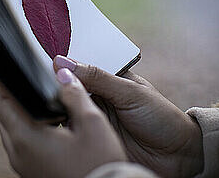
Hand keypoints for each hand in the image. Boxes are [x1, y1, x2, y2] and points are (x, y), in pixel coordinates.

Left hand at [0, 68, 126, 177]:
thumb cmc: (99, 164)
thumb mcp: (92, 122)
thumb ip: (74, 94)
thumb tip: (63, 73)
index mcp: (26, 137)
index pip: (1, 101)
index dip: (8, 82)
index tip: (21, 73)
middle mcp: (17, 153)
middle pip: (5, 116)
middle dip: (19, 98)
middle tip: (40, 88)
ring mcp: (23, 166)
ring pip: (14, 133)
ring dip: (26, 118)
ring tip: (52, 109)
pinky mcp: (32, 174)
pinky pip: (23, 148)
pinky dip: (32, 135)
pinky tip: (56, 131)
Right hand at [53, 56, 202, 177]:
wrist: (177, 156)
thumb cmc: (160, 118)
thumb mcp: (130, 92)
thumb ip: (98, 77)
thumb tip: (63, 62)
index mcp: (107, 78)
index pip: (78, 67)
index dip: (60, 65)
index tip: (43, 63)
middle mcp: (96, 96)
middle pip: (67, 87)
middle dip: (54, 85)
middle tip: (41, 84)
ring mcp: (91, 117)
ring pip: (64, 108)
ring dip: (54, 106)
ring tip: (44, 101)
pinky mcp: (88, 138)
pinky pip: (68, 130)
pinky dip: (59, 126)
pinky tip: (51, 121)